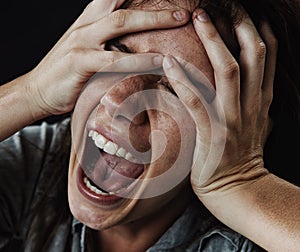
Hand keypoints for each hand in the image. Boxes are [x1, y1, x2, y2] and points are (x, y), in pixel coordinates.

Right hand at [25, 0, 188, 117]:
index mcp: (87, 21)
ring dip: (152, 20)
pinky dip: (137, 59)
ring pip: (120, 23)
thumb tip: (132, 48)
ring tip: (179, 21)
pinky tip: (157, 60)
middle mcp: (85, 26)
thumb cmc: (66, 74)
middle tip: (181, 10)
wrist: (36, 91)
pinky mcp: (79, 61)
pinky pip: (113, 59)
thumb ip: (106, 45)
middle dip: (153, 6)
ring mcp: (81, 41)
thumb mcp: (86, 52)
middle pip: (122, 6)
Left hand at [162, 9, 276, 197]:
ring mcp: (233, 117)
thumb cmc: (240, 155)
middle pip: (251, 55)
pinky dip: (184, 80)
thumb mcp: (255, 124)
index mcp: (261, 100)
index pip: (266, 56)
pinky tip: (169, 63)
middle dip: (238, 25)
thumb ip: (253, 102)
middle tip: (219, 4)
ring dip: (213, 42)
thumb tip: (249, 83)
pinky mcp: (213, 133)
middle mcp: (251, 104)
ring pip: (228, 72)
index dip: (258, 29)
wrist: (237, 188)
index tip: (243, 11)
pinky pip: (197, 101)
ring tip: (198, 18)